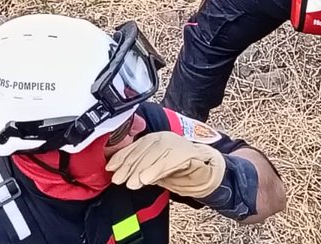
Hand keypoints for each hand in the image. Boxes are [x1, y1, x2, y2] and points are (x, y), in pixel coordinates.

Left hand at [105, 131, 225, 197]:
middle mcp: (164, 137)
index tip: (110, 169)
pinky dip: (156, 170)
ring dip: (141, 169)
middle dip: (128, 166)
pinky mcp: (187, 152)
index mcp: (155, 140)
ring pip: (154, 154)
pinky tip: (146, 180)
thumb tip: (122, 174)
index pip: (134, 147)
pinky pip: (169, 161)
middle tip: (118, 179)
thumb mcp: (156, 172)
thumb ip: (142, 169)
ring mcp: (176, 143)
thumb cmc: (181, 173)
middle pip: (142, 150)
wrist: (209, 173)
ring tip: (132, 183)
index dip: (121, 157)